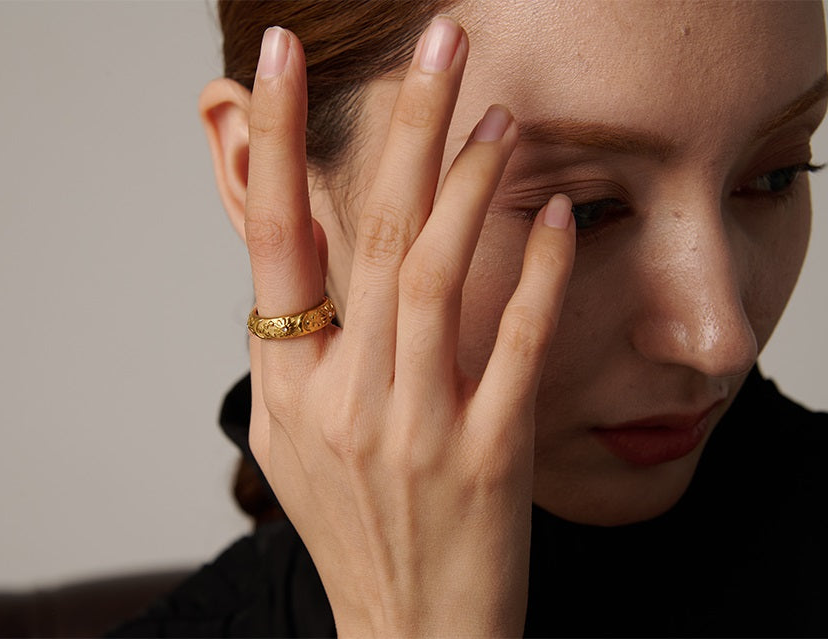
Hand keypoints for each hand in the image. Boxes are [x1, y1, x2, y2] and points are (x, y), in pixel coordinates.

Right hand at [244, 17, 574, 636]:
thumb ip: (296, 349)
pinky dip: (538, 276)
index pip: (274, 241)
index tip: (279, 59)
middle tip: (439, 40)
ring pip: (437, 278)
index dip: (271, 143)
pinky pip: (515, 347)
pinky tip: (556, 214)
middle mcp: (342, 397)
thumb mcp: (292, 438)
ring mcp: (416, 427)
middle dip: (403, 125)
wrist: (409, 633)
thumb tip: (306, 261)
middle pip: (372, 235)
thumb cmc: (353, 530)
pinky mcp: (487, 456)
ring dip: (469, 184)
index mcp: (287, 385)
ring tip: (496, 111)